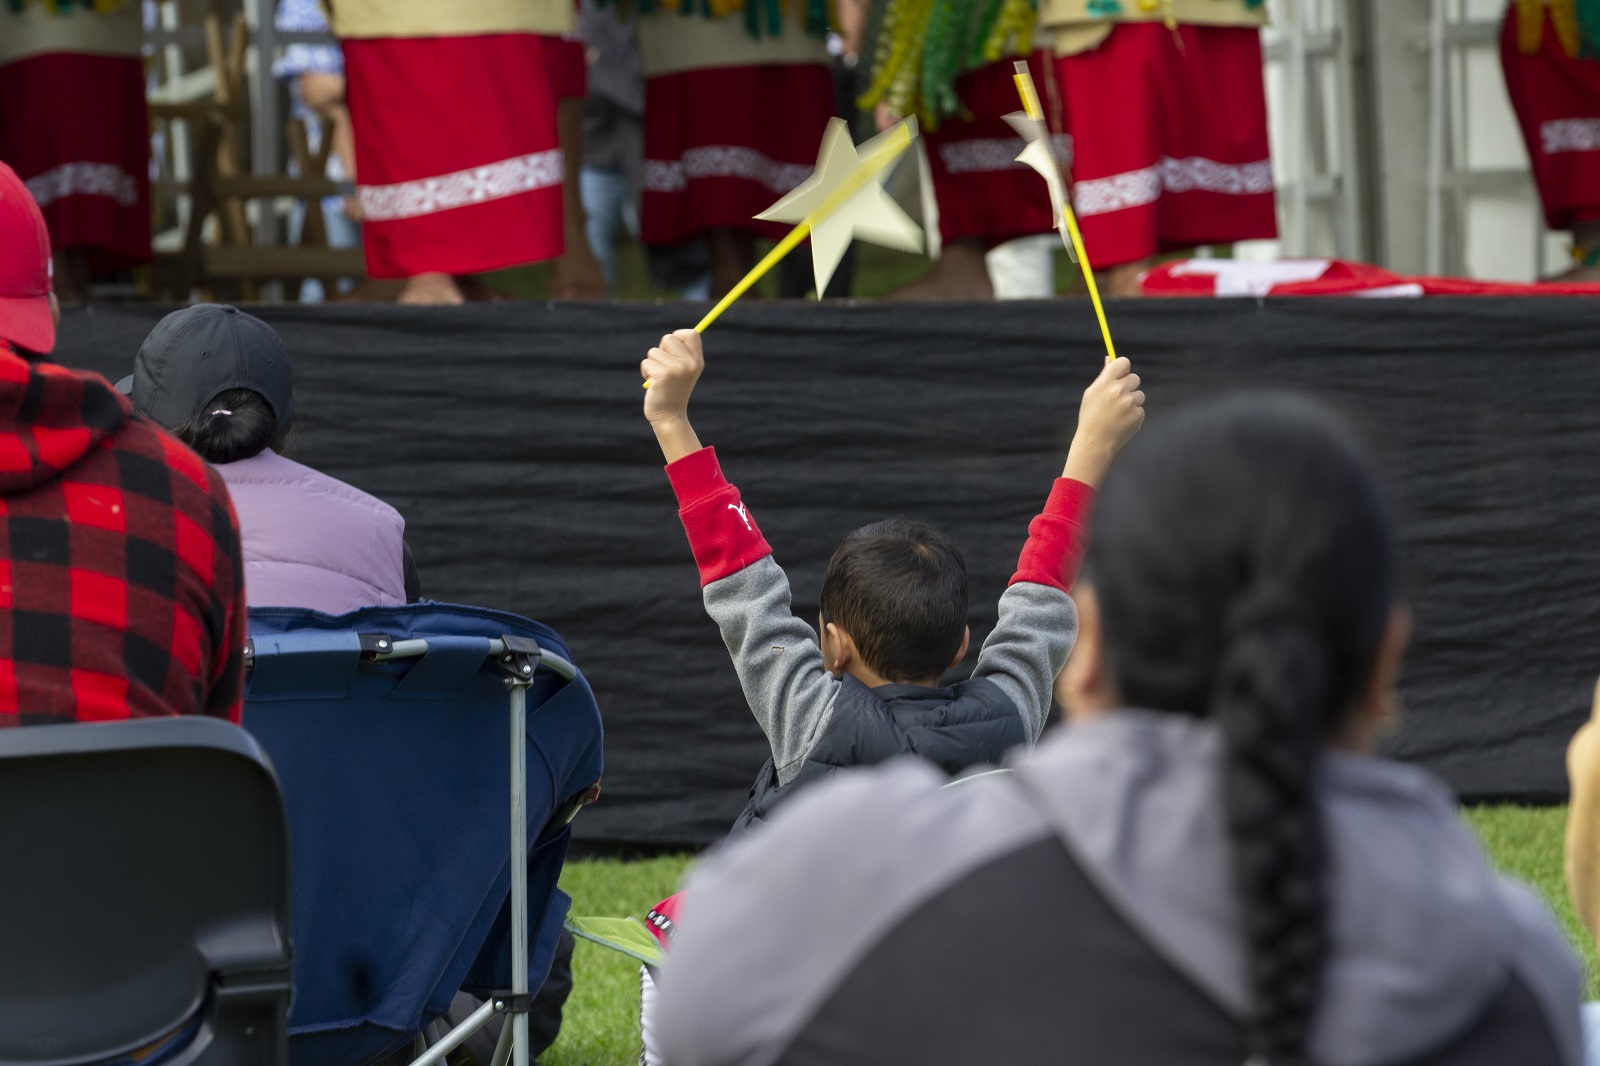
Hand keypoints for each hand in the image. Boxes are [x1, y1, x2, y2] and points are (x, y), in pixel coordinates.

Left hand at [642, 329, 705, 462]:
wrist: (670, 417)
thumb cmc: (673, 392)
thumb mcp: (683, 372)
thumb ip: (680, 355)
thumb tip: (672, 336)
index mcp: (697, 362)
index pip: (692, 333)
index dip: (678, 337)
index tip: (672, 350)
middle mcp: (690, 364)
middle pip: (669, 338)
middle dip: (661, 350)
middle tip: (664, 367)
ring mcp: (677, 369)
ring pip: (654, 352)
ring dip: (652, 364)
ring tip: (659, 379)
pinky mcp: (663, 375)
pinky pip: (646, 363)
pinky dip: (646, 372)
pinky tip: (653, 384)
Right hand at [1062, 357, 1144, 487]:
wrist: (1095, 442)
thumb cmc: (1091, 417)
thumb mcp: (1091, 394)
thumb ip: (1103, 376)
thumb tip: (1110, 358)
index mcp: (1105, 382)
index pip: (1123, 362)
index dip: (1123, 368)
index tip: (1121, 375)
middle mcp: (1119, 391)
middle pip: (1135, 378)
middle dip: (1129, 386)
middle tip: (1118, 399)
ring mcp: (1130, 404)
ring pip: (1139, 395)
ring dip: (1132, 402)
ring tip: (1118, 414)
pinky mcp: (1138, 415)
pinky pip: (1140, 409)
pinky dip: (1133, 415)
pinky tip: (1122, 422)